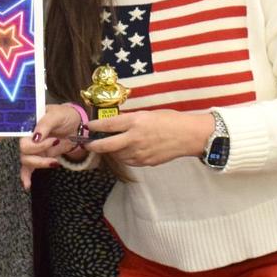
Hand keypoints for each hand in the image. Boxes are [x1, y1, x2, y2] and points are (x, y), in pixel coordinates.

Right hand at [17, 105, 89, 188]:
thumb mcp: (57, 115)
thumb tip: (35, 137)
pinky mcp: (39, 157)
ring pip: (26, 159)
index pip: (17, 131)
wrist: (77, 125)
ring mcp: (33, 148)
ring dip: (39, 162)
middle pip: (23, 148)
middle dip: (38, 149)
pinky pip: (28, 168)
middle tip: (54, 142)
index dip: (9, 136)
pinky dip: (26, 176)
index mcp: (29, 122)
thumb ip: (45, 124)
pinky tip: (27, 185)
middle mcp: (28, 135)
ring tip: (54, 161)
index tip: (13, 142)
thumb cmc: (65, 116)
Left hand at [85, 108, 212, 167]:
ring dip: (111, 151)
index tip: (88, 126)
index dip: (95, 126)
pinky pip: (129, 161)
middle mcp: (135, 138)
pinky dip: (124, 156)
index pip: (108, 125)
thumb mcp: (148, 114)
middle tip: (89, 144)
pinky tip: (127, 151)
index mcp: (135, 122)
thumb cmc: (170, 120)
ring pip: (117, 155)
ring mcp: (139, 153)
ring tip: (112, 145)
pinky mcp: (145, 162)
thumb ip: (131, 120)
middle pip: (107, 146)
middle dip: (94, 145)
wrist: (188, 136)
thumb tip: (116, 125)